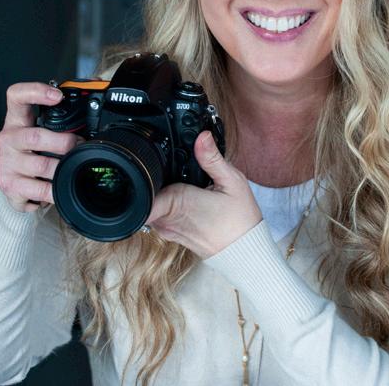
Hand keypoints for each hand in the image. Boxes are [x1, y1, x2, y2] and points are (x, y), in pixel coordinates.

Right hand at [0, 82, 82, 212]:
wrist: (16, 184)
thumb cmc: (35, 152)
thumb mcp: (43, 132)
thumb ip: (61, 121)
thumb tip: (96, 109)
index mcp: (17, 120)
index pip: (17, 96)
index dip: (35, 92)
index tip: (58, 96)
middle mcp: (8, 139)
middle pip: (35, 136)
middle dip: (64, 143)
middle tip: (79, 145)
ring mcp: (6, 163)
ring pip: (41, 166)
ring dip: (64, 169)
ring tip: (75, 168)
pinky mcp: (10, 186)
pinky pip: (39, 191)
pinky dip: (55, 192)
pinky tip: (60, 189)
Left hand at [146, 131, 262, 258]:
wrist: (244, 251)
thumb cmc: (240, 219)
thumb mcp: (232, 181)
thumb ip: (212, 158)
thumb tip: (202, 137)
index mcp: (178, 202)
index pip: (144, 190)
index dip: (145, 173)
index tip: (155, 164)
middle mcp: (168, 218)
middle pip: (146, 191)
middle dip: (157, 177)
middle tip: (180, 172)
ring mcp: (167, 229)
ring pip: (151, 202)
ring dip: (162, 191)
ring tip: (186, 185)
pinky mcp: (171, 234)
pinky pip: (158, 213)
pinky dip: (167, 203)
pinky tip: (187, 198)